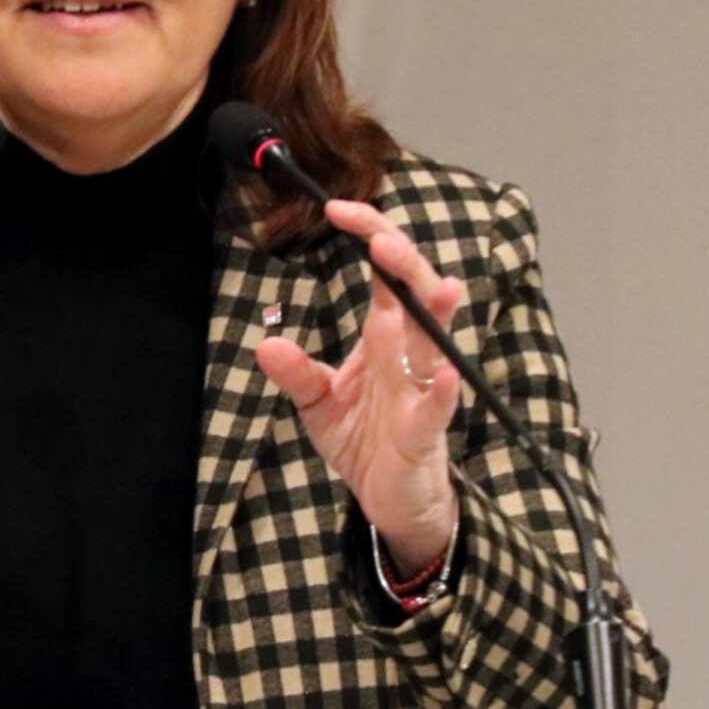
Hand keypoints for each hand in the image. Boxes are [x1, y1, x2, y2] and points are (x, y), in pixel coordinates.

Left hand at [255, 199, 463, 571]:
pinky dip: (442, 391)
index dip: (371, 238)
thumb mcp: (319, 403)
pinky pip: (436, 408)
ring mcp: (423, 390)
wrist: (389, 499)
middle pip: (417, 293)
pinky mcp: (425, 432)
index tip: (338, 209)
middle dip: (402, 263)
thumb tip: (265, 344)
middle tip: (376, 237)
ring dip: (438, 314)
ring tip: (438, 287)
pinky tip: (443, 373)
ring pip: (436, 342)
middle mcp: (411, 354)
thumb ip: (297, 373)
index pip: (386, 276)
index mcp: (386, 337)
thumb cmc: (364, 440)